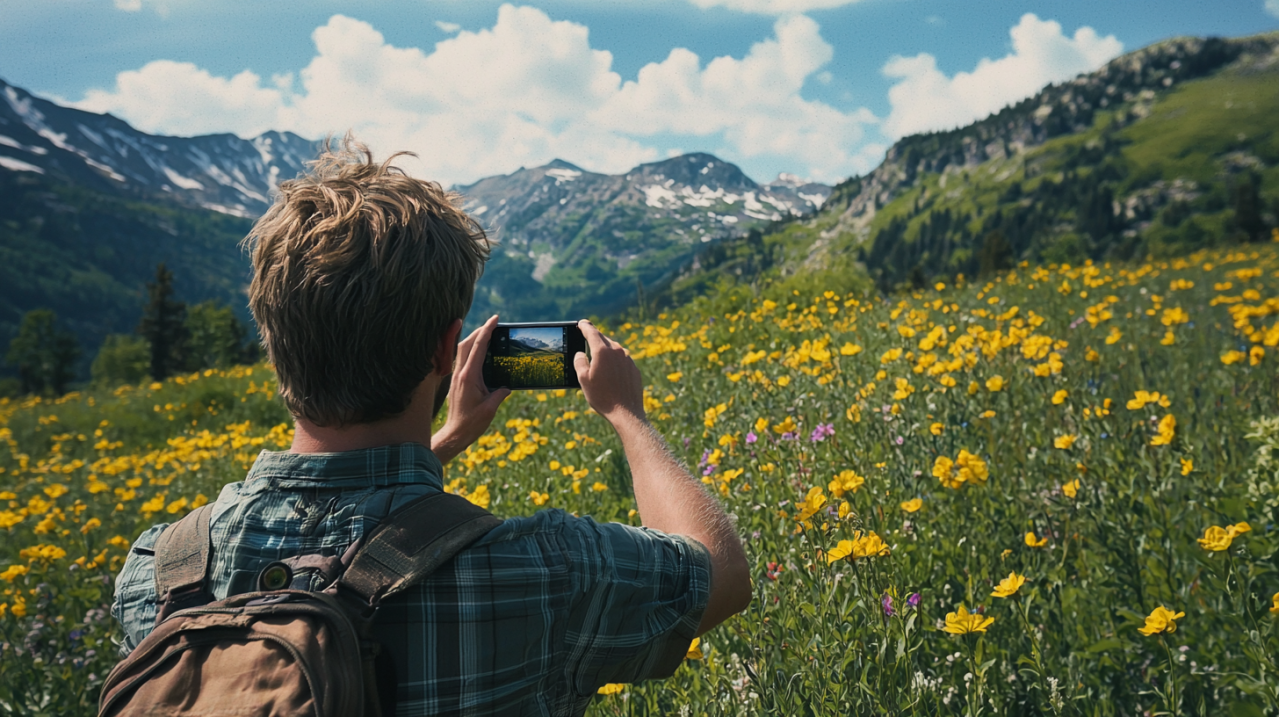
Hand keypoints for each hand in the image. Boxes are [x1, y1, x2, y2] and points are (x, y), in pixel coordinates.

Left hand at [433, 315, 510, 463]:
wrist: (454, 434)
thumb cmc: (471, 424)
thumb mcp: (490, 409)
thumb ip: (500, 394)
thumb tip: (507, 386)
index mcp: (469, 377)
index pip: (478, 347)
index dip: (487, 331)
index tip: (495, 319)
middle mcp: (460, 373)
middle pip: (466, 343)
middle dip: (479, 330)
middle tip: (492, 323)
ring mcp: (456, 376)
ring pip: (462, 350)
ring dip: (474, 338)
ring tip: (487, 333)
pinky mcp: (456, 381)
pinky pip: (462, 359)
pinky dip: (471, 350)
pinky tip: (479, 352)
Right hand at [574, 320, 645, 427]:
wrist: (626, 413)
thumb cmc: (602, 397)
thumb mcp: (583, 380)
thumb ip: (579, 362)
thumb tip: (580, 354)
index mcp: (602, 351)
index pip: (591, 332)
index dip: (584, 326)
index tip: (581, 323)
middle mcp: (617, 351)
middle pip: (603, 338)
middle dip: (594, 337)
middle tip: (586, 336)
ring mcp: (628, 359)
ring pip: (614, 348)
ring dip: (605, 349)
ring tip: (597, 356)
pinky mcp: (634, 368)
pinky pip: (622, 359)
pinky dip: (614, 360)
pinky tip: (610, 370)